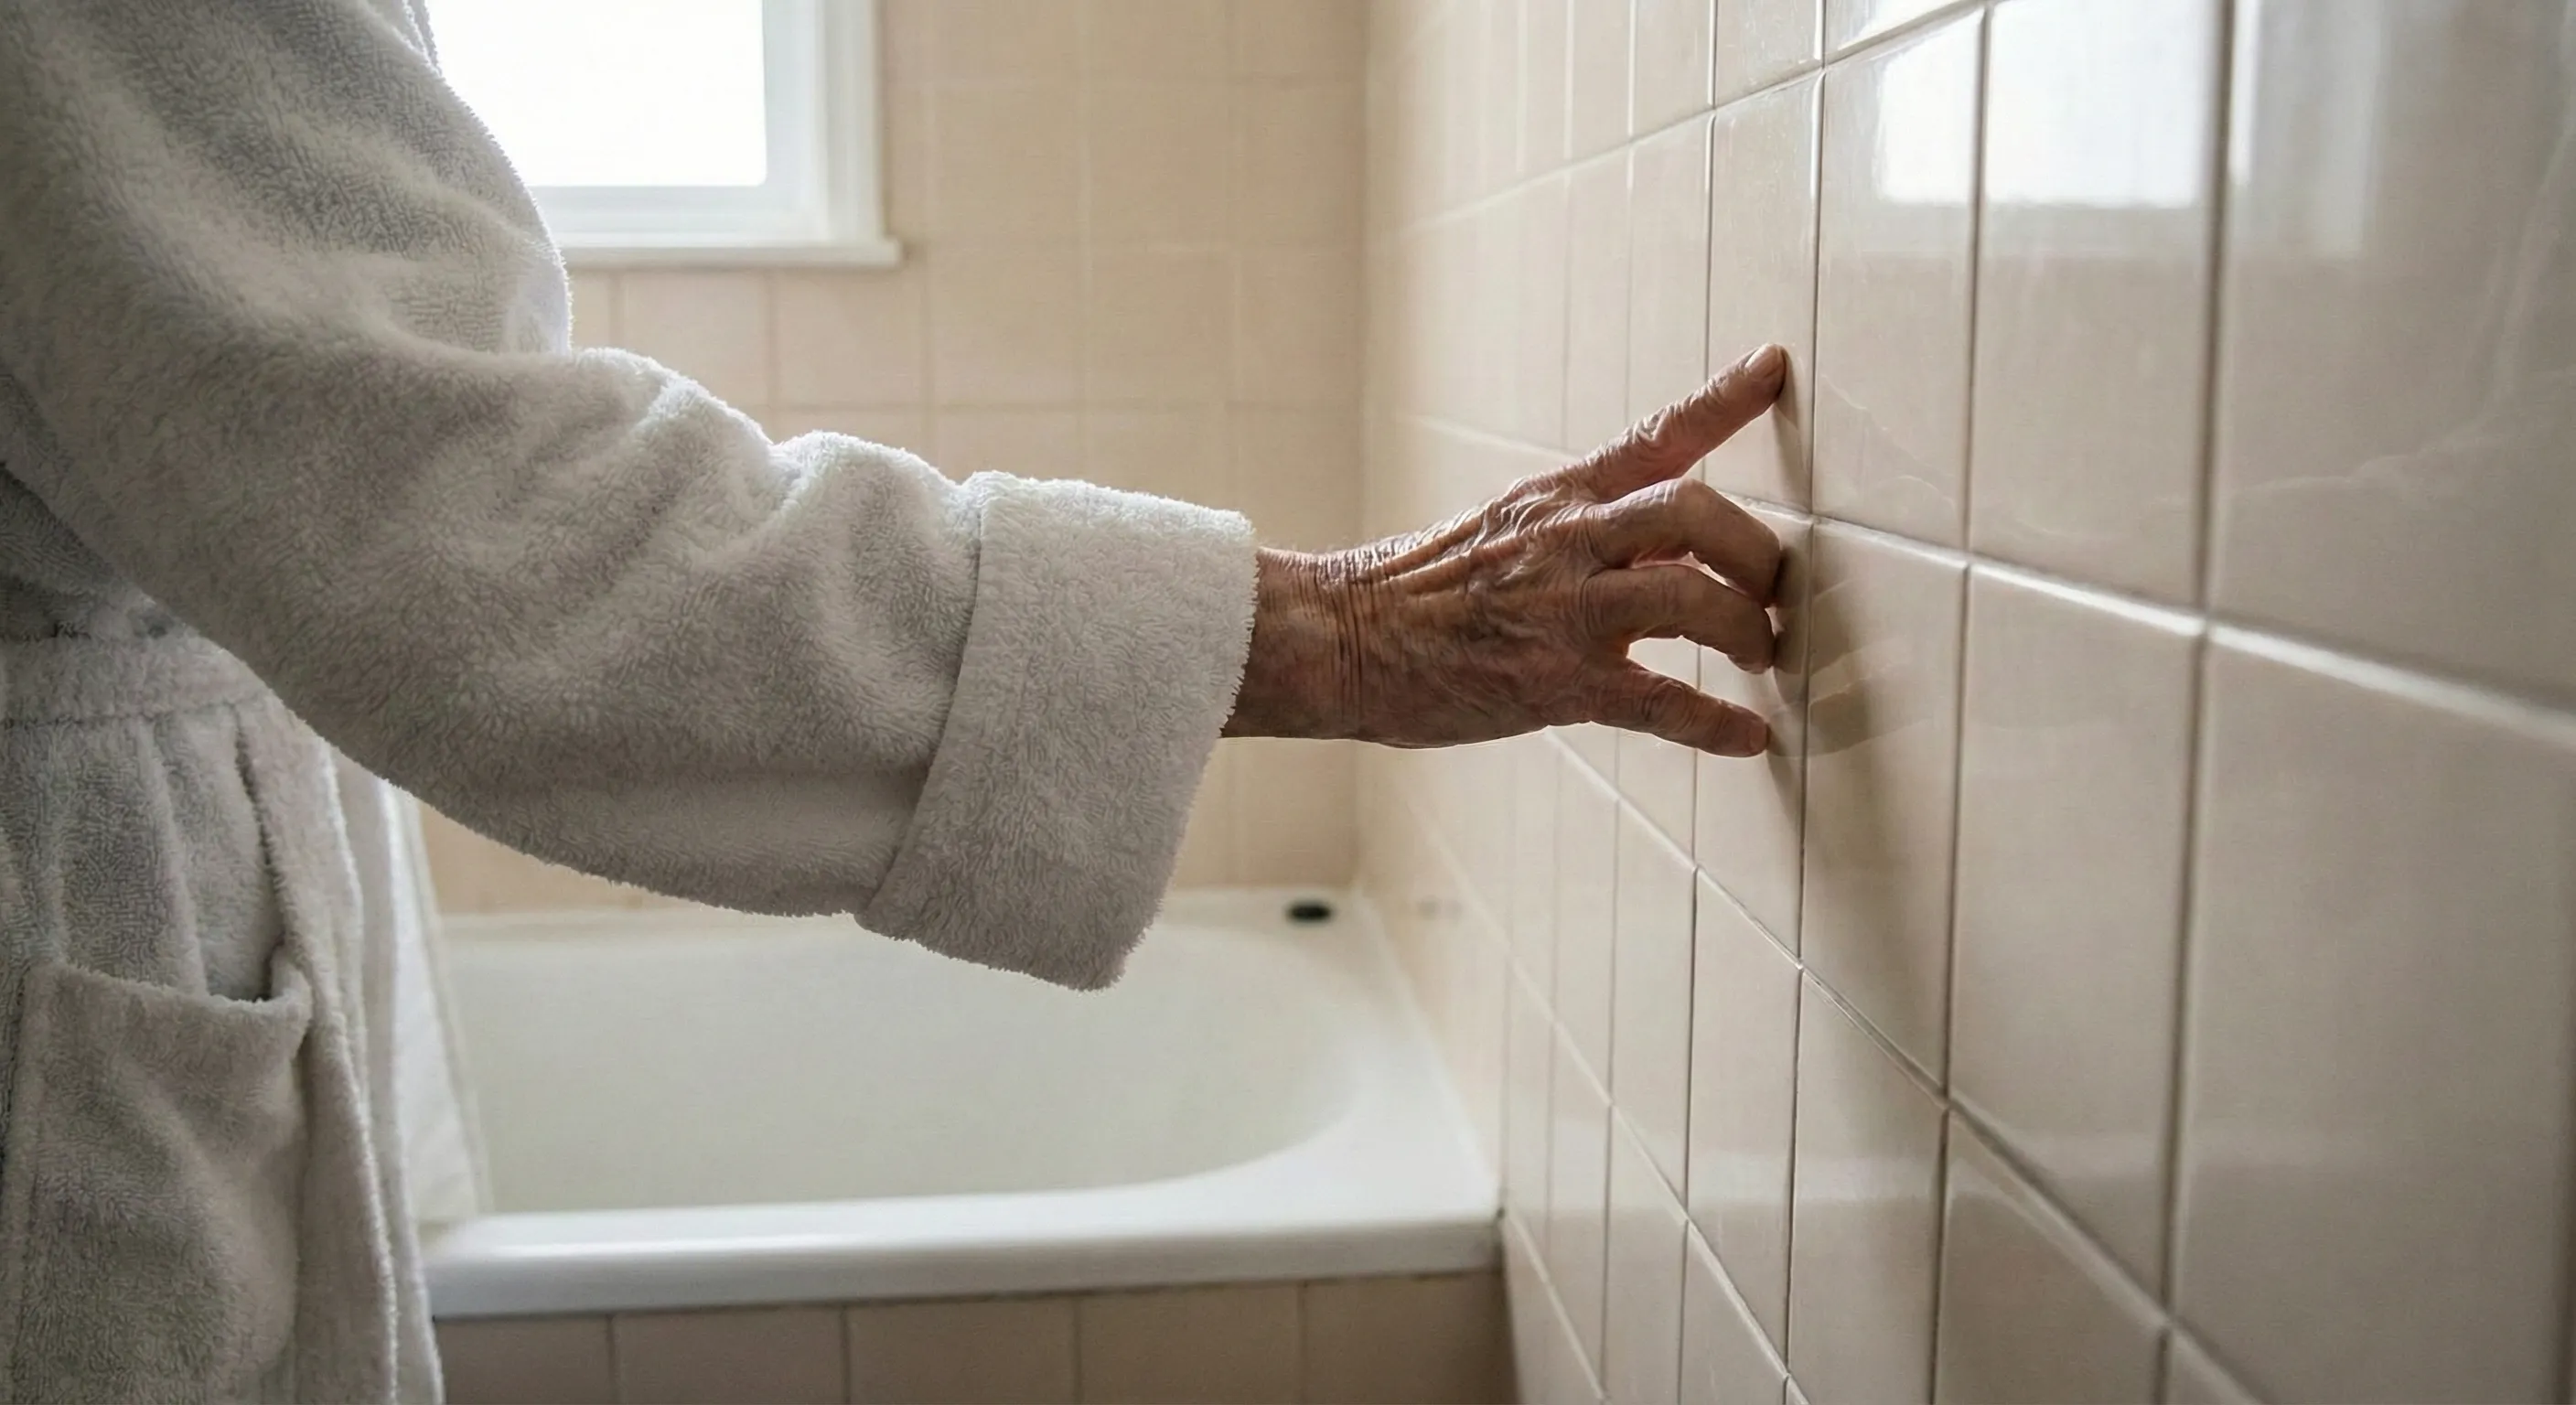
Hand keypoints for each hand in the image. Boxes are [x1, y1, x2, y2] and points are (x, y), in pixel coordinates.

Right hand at [1226, 344, 1789, 756]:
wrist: (1336, 638)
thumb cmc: (1413, 595)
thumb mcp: (1498, 528)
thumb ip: (1577, 530)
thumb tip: (1654, 547)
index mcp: (1554, 499)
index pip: (1652, 435)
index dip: (1722, 400)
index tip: (1773, 366)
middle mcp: (1566, 542)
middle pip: (1697, 513)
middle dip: (1757, 553)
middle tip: (1775, 590)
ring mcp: (1562, 611)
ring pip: (1692, 598)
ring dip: (1747, 629)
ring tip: (1760, 655)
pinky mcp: (1555, 682)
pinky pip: (1660, 700)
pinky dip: (1717, 723)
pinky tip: (1747, 738)